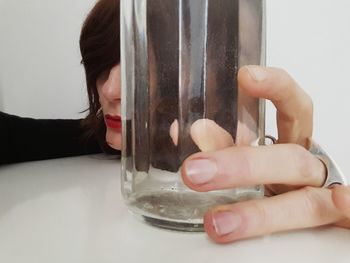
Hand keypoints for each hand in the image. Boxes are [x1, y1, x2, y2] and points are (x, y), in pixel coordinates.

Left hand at [180, 66, 348, 242]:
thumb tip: (190, 131)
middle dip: (241, 165)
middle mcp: (309, 166)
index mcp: (294, 143)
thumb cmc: (276, 179)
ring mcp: (324, 196)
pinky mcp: (340, 223)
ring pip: (303, 200)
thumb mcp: (251, 159)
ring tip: (217, 222)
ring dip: (259, 212)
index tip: (246, 76)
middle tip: (195, 170)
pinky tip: (341, 202)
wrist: (319, 206)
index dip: (275, 88)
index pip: (292, 107)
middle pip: (287, 159)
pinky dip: (348, 209)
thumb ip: (223, 148)